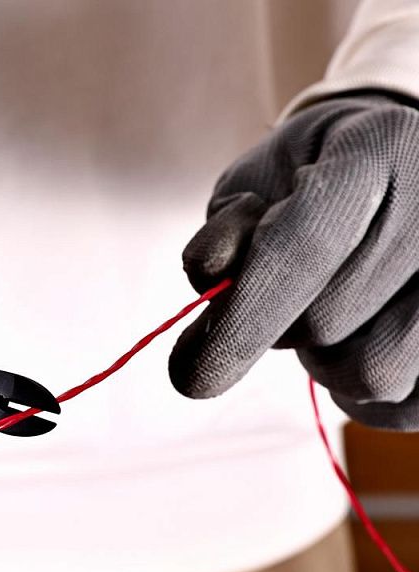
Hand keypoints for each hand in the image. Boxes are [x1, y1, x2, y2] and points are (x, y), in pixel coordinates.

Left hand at [169, 93, 418, 429]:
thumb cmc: (305, 189)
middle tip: (286, 303)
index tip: (192, 377)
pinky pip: (405, 404)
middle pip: (326, 322)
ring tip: (334, 321)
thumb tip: (210, 277)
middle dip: (278, 330)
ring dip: (327, 366)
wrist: (387, 174)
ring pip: (374, 373)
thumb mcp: (251, 191)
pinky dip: (363, 394)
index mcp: (375, 149)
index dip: (238, 324)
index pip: (301, 249)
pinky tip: (361, 348)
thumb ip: (223, 237)